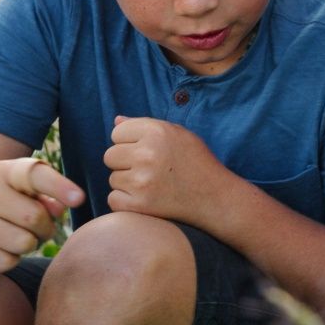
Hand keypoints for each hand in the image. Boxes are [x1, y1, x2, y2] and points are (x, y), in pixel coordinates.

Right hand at [0, 158, 82, 275]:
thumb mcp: (31, 194)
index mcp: (4, 171)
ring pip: (23, 242)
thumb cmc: (13, 206)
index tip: (79, 199)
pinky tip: (1, 249)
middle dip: (45, 228)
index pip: (34, 174)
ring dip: (29, 245)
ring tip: (19, 237)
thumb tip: (58, 208)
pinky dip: (11, 260)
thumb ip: (50, 195)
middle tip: (38, 228)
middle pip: (34, 216)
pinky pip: (6, 262)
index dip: (59, 186)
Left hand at [104, 116, 225, 223]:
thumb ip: (145, 125)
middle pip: (110, 155)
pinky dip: (126, 201)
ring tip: (151, 184)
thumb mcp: (177, 134)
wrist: (214, 197)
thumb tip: (116, 120)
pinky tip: (146, 198)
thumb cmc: (196, 162)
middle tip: (147, 169)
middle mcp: (147, 154)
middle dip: (124, 162)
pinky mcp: (139, 205)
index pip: (117, 132)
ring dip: (127, 182)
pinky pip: (113, 199)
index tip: (146, 151)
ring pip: (112, 178)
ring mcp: (142, 181)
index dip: (130, 142)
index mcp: (156, 132)